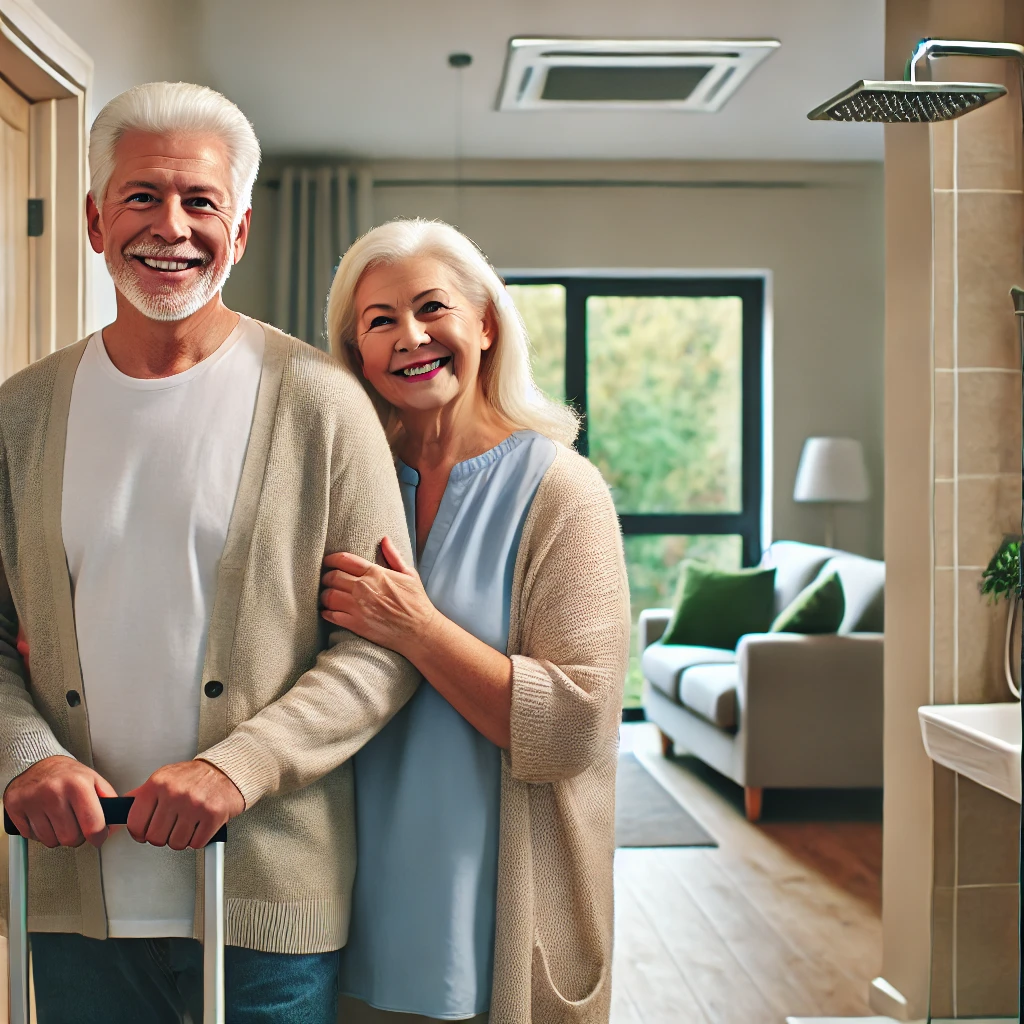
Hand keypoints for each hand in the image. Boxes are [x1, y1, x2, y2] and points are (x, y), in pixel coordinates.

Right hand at [3, 755, 116, 848]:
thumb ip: (109, 802)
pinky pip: (32, 837)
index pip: (93, 826)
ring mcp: (33, 800)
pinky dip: (40, 832)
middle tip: (75, 823)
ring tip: (59, 817)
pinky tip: (43, 817)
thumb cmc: (68, 774)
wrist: (38, 761)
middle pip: (71, 838)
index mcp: (78, 784)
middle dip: (77, 836)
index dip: (99, 837)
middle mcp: (54, 792)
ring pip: (51, 841)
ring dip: (57, 835)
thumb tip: (115, 825)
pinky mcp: (15, 807)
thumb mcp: (94, 780)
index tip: (98, 837)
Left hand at [125, 760, 243, 850]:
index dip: (140, 834)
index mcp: (158, 783)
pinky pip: (197, 843)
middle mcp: (175, 793)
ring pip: (176, 843)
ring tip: (188, 824)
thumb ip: (142, 794)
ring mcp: (195, 804)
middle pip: (155, 838)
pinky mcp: (213, 815)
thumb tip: (121, 810)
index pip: (135, 823)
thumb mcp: (164, 777)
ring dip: (182, 839)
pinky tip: (200, 826)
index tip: (145, 832)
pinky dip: (198, 839)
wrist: (227, 770)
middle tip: (172, 826)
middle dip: (163, 836)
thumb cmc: (195, 776)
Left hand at [321, 536, 435, 655]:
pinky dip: (326, 612)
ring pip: (329, 596)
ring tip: (327, 595)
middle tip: (327, 579)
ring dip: (325, 595)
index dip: (331, 559)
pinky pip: (331, 615)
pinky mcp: (356, 624)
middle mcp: (364, 588)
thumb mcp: (409, 575)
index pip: (344, 560)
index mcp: (376, 573)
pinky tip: (328, 611)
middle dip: (327, 577)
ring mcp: (358, 607)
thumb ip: (393, 556)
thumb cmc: (416, 602)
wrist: (419, 631)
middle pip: (332, 577)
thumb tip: (384, 539)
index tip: (328, 561)